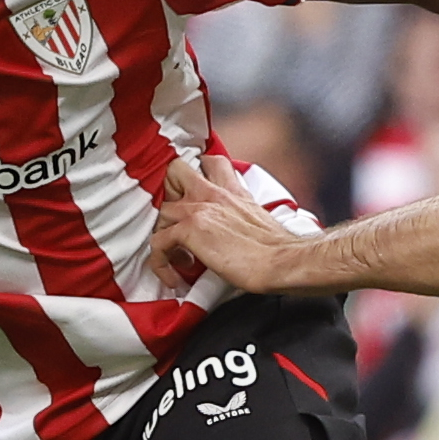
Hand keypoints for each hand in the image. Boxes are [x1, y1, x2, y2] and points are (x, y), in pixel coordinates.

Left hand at [152, 156, 307, 293]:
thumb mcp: (257, 216)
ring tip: (179, 256)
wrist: (281, 260)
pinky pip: (157, 241)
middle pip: (174, 172)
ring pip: (161, 210)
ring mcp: (199, 209)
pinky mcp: (190, 230)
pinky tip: (175, 276)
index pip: (209, 162)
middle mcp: (213, 193)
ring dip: (163, 234)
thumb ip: (238, 212)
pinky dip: (160, 262)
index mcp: (232, 190)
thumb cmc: (275, 248)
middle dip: (169, 194)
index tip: (190, 195)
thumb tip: (230, 230)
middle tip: (177, 219)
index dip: (194, 175)